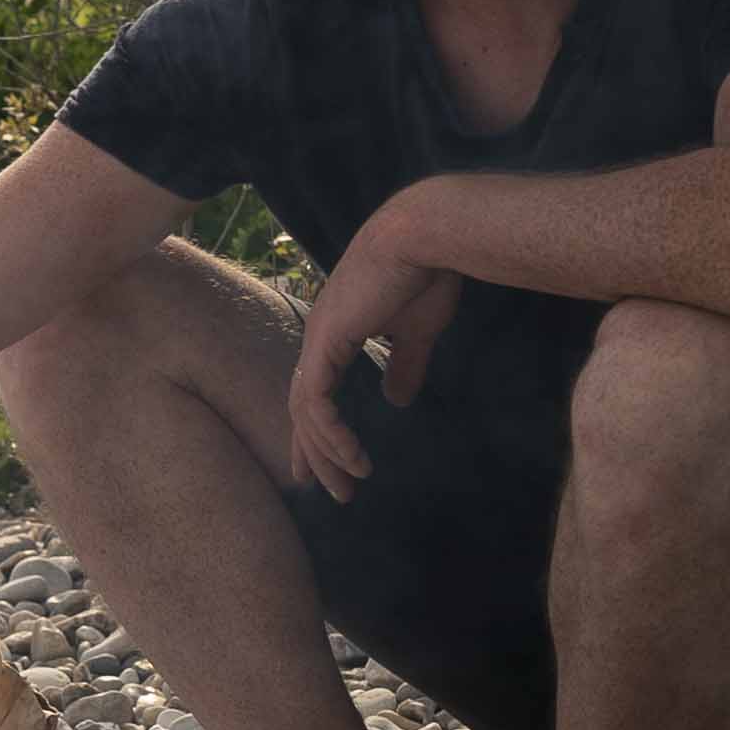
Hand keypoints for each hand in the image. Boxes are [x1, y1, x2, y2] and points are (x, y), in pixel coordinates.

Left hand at [289, 230, 462, 500]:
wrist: (425, 237)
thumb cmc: (424, 274)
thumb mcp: (416, 331)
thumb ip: (404, 364)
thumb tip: (396, 399)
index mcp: (335, 333)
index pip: (315, 392)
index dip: (316, 432)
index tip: (324, 468)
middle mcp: (319, 338)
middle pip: (304, 409)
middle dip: (316, 454)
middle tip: (333, 492)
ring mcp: (318, 339)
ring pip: (306, 412)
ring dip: (325, 453)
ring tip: (348, 484)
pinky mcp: (327, 342)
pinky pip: (317, 403)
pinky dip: (330, 434)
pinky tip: (352, 457)